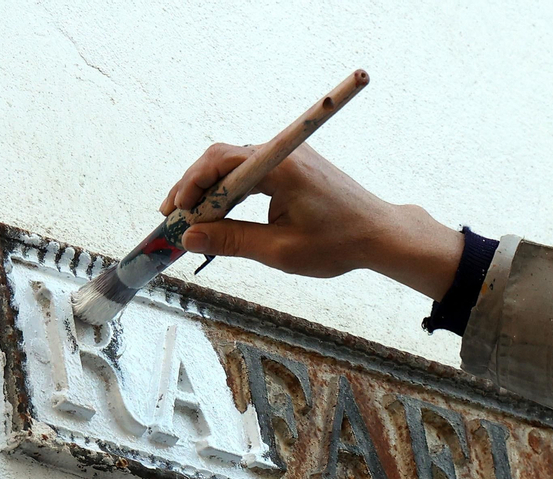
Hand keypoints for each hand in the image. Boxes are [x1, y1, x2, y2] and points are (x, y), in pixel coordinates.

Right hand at [162, 144, 464, 299]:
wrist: (380, 234)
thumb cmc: (338, 243)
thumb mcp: (280, 250)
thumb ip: (233, 241)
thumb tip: (191, 236)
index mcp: (282, 167)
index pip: (221, 162)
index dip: (191, 184)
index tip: (175, 212)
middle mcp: (284, 153)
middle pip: (223, 160)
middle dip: (194, 188)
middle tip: (172, 218)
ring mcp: (289, 158)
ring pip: (235, 167)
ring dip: (211, 192)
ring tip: (191, 221)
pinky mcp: (294, 168)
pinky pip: (252, 174)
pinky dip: (232, 193)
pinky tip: (220, 216)